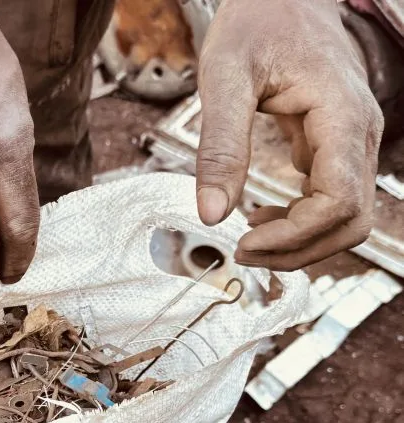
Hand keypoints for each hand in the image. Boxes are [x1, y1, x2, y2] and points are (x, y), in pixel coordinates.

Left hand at [195, 0, 382, 270]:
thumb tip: (212, 212)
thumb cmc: (256, 23)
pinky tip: (262, 216)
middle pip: (352, 220)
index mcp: (341, 117)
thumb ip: (220, 146)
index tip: (245, 240)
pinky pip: (332, 198)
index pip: (340, 201)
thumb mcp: (225, 78)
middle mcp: (359, 133)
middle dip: (299, 248)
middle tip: (244, 251)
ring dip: (301, 240)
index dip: (295, 235)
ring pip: (347, 215)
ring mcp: (352, 140)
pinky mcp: (336, 144)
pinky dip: (300, 220)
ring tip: (249, 237)